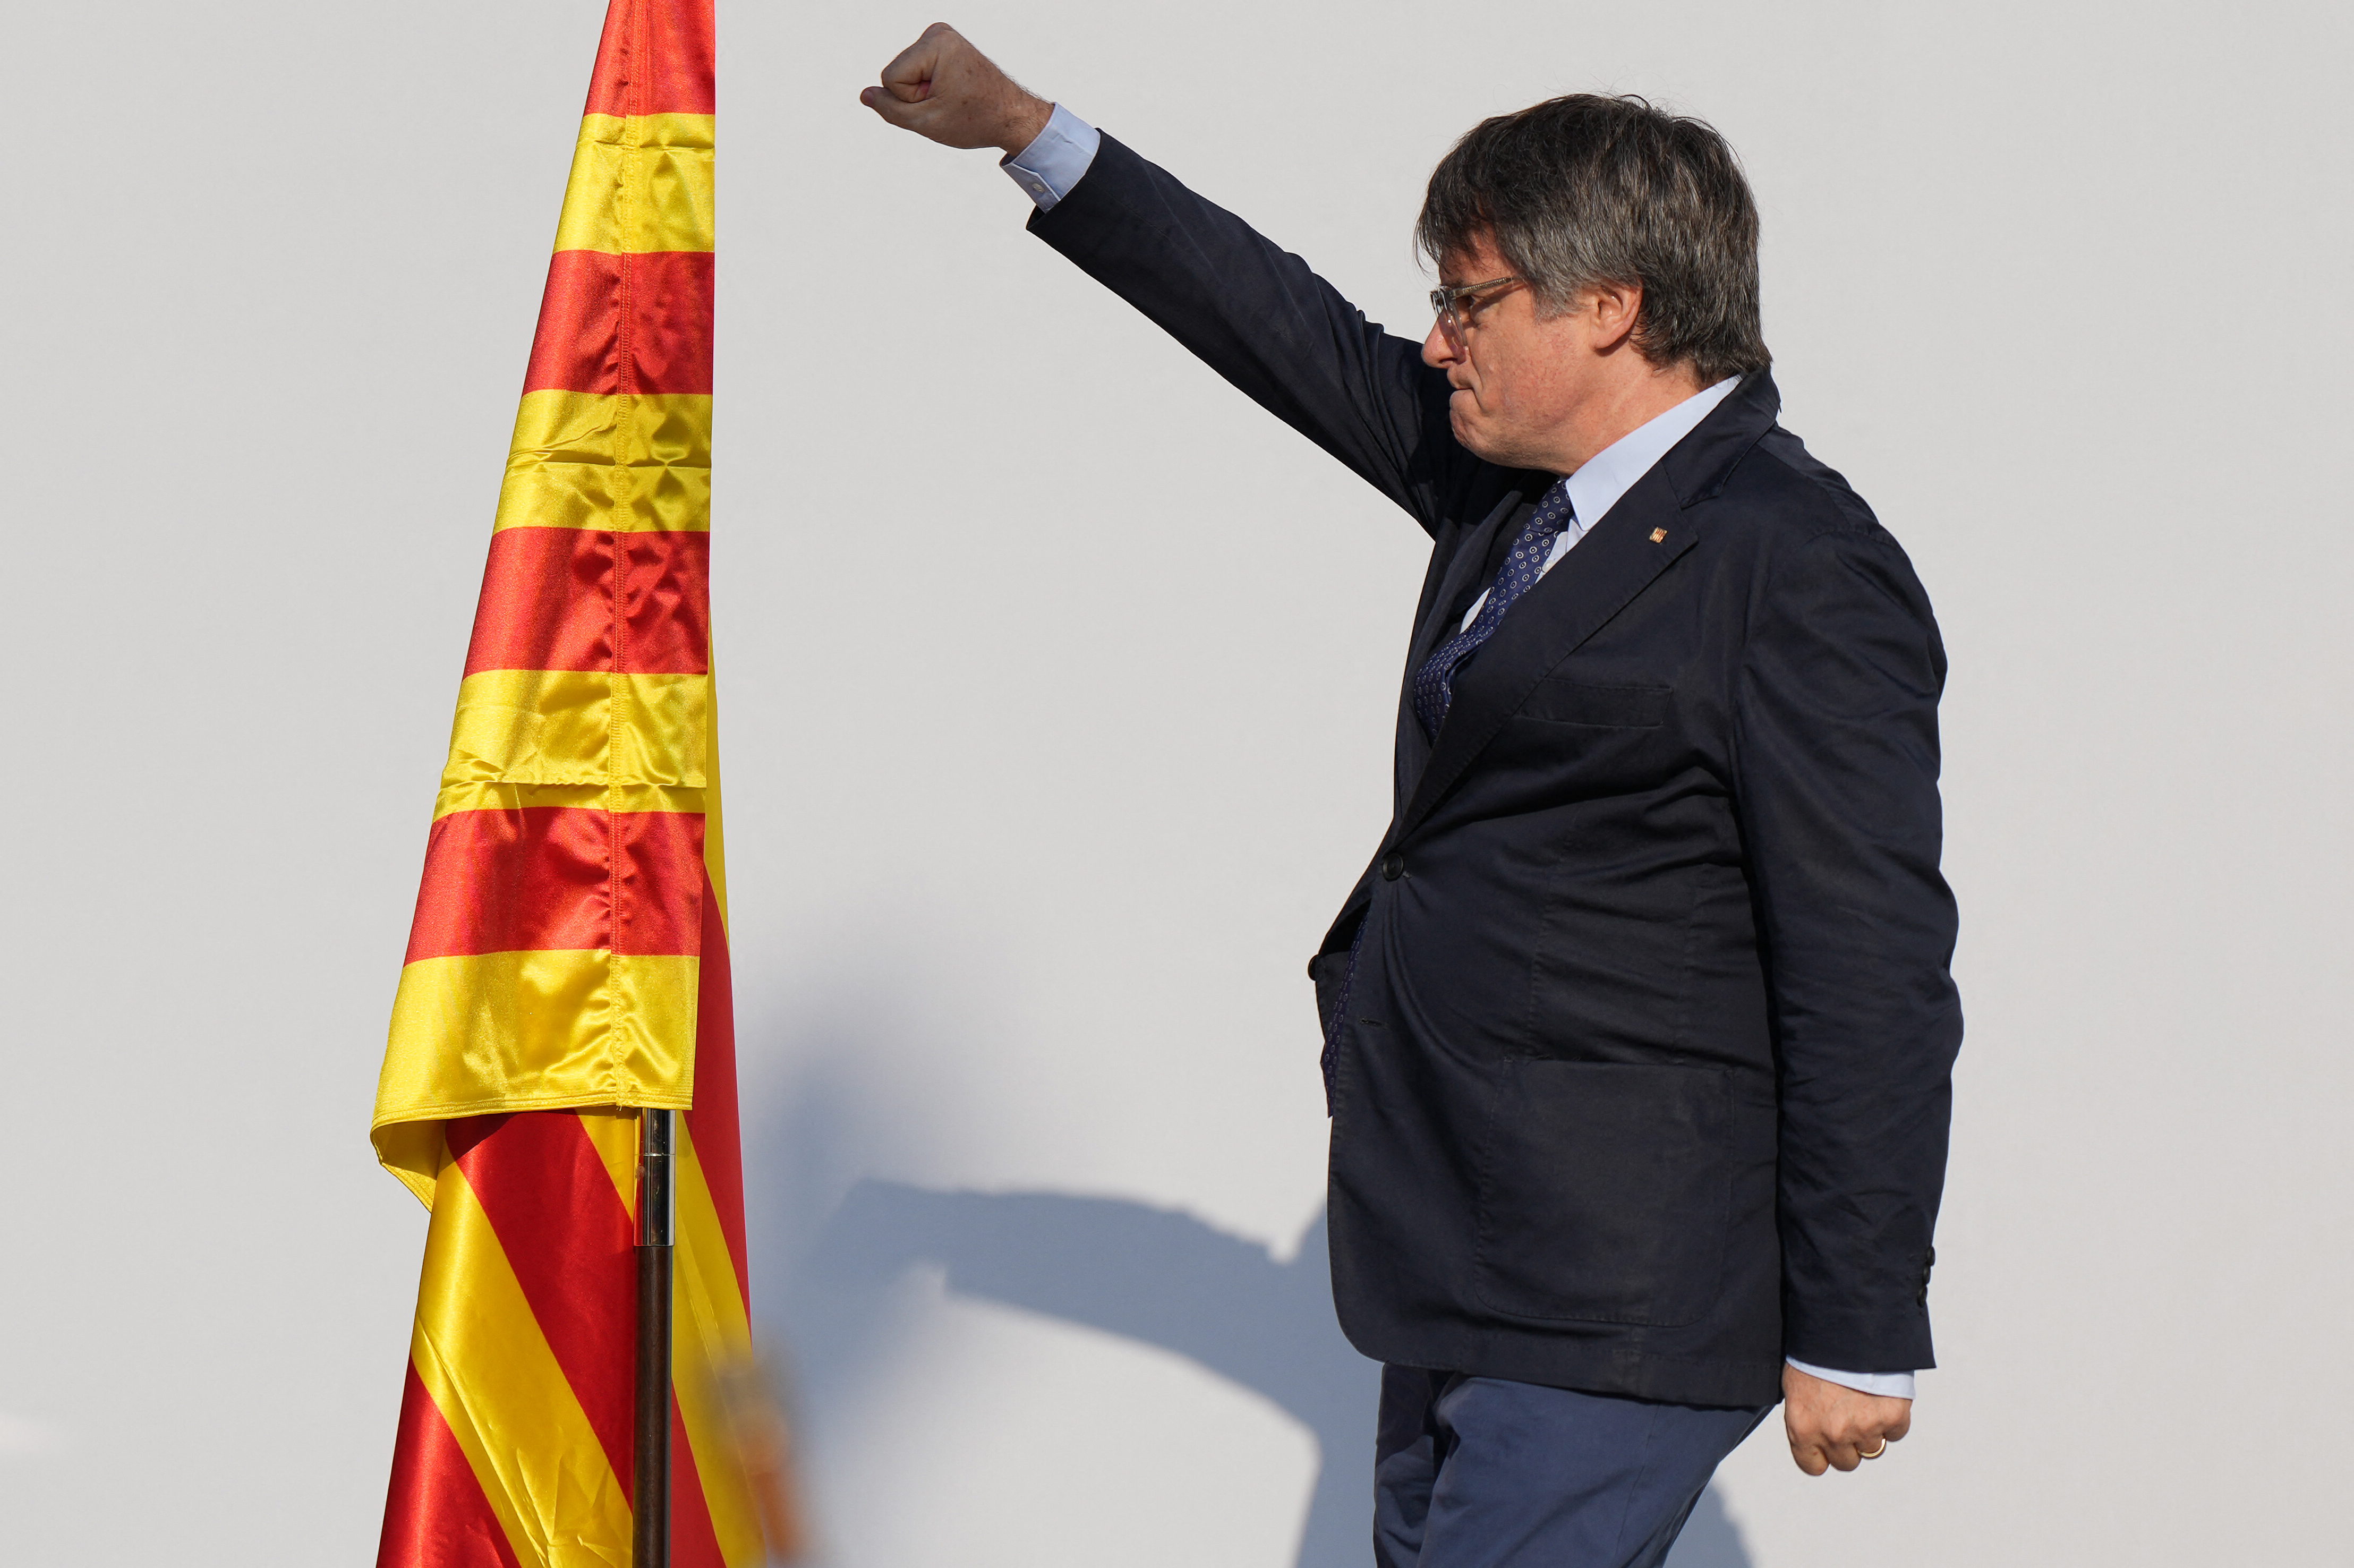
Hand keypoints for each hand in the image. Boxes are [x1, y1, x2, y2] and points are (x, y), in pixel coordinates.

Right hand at [859, 23, 1052, 155]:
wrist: (1012, 115)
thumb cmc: (974, 120)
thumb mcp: (926, 122)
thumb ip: (890, 109)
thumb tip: (865, 95)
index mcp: (935, 44)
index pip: (891, 78)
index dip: (910, 100)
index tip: (941, 103)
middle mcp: (938, 33)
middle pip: (896, 73)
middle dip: (917, 95)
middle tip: (949, 102)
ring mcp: (941, 36)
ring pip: (905, 73)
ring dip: (924, 92)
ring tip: (953, 96)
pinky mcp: (944, 44)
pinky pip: (917, 70)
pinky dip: (930, 85)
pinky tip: (952, 90)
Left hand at [1782, 1363, 1910, 1475]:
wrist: (1845, 1324)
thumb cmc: (1815, 1352)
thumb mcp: (1796, 1387)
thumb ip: (1806, 1418)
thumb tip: (1815, 1437)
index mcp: (1802, 1427)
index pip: (1813, 1466)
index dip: (1821, 1454)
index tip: (1825, 1442)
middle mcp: (1833, 1433)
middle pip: (1847, 1462)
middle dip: (1848, 1443)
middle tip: (1847, 1415)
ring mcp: (1865, 1427)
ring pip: (1873, 1449)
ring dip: (1871, 1430)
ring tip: (1863, 1399)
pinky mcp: (1893, 1416)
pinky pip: (1896, 1432)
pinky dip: (1892, 1418)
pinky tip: (1881, 1395)